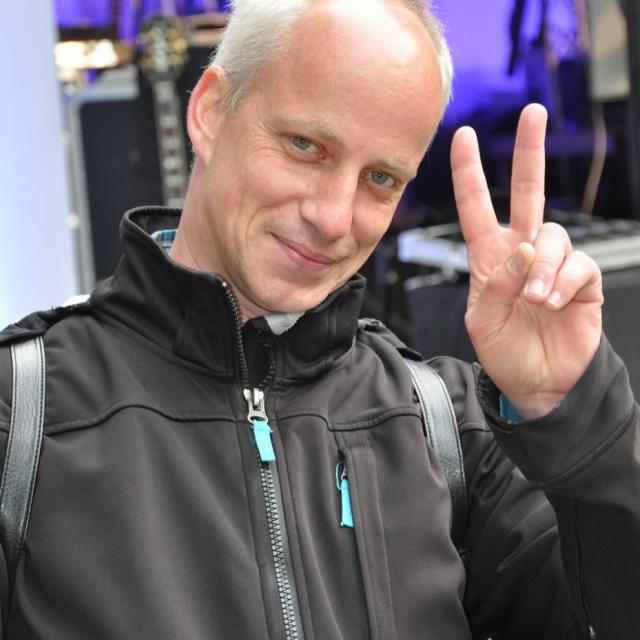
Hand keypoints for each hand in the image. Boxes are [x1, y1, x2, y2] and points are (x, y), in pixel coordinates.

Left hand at [450, 104, 603, 417]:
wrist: (538, 383)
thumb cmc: (503, 351)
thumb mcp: (481, 321)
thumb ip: (497, 285)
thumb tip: (526, 248)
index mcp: (490, 258)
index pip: (477, 207)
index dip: (469, 173)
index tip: (463, 136)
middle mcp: (522, 253)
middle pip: (528, 193)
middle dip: (529, 152)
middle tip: (533, 113)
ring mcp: (553, 264)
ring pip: (553, 235)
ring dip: (543, 268)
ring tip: (536, 301)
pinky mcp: (582, 280)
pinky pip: (577, 265)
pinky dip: (563, 283)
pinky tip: (554, 303)